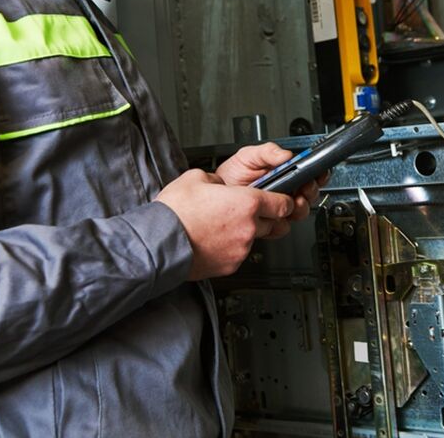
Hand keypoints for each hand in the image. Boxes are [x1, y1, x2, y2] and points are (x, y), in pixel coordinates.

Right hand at [155, 169, 294, 279]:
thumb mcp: (196, 177)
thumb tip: (220, 183)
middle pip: (272, 222)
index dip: (283, 200)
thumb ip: (217, 179)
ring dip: (244, 232)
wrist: (160, 243)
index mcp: (247, 202)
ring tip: (221, 225)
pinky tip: (214, 240)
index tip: (280, 199)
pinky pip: (238, 253)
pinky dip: (231, 247)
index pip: (283, 203)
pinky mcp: (230, 265)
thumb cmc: (176, 213)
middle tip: (243, 211)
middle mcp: (249, 227)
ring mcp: (241, 249)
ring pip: (254, 239)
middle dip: (263, 216)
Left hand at [216, 143, 327, 224]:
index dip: (317, 174)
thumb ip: (268, 151)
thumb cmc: (231, 174)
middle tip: (301, 189)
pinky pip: (282, 227)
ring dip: (298, 208)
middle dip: (309, 192)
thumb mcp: (249, 156)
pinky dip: (279, 223)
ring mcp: (278, 208)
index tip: (316, 174)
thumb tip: (286, 154)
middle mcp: (285, 191)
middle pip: (310, 194)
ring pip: (300, 212)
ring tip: (287, 201)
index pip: (309, 173)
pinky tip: (271, 214)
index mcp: (284, 173)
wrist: (216, 194)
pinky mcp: (270, 223)